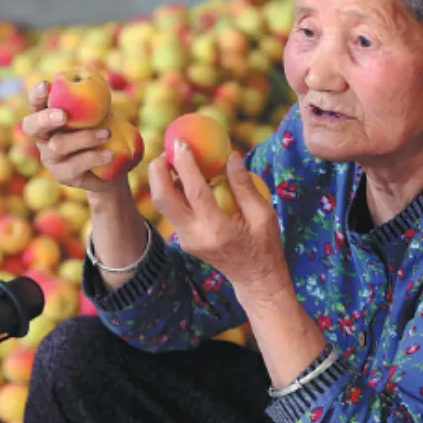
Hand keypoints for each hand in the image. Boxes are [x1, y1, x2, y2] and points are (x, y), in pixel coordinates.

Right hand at [20, 80, 116, 191]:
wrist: (112, 166)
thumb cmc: (102, 129)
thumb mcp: (98, 112)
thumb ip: (92, 99)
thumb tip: (95, 82)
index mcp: (47, 116)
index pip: (36, 103)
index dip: (36, 95)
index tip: (46, 85)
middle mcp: (42, 137)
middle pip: (32, 127)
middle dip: (46, 119)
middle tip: (63, 115)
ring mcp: (50, 158)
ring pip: (59, 145)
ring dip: (85, 138)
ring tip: (107, 134)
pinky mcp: (63, 175)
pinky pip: (75, 165)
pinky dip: (94, 157)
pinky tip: (110, 154)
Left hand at [148, 139, 289, 292]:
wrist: (255, 280)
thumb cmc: (265, 246)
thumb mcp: (264, 215)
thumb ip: (244, 185)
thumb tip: (230, 155)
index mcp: (216, 229)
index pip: (193, 190)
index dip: (184, 164)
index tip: (181, 142)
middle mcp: (194, 235)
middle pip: (161, 198)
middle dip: (158, 170)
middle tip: (167, 150)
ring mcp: (185, 240)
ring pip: (162, 204)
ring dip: (163, 180)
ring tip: (176, 161)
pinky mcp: (183, 240)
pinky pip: (172, 210)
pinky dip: (174, 191)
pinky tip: (186, 179)